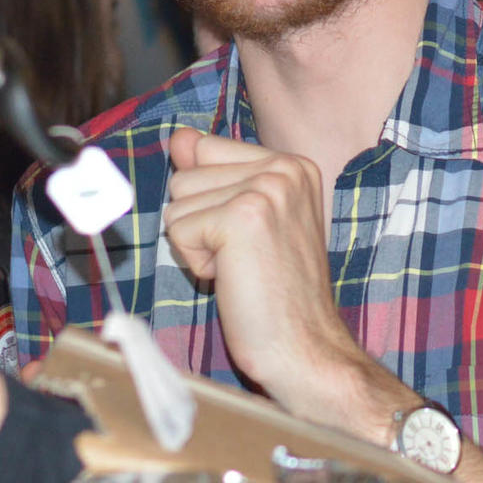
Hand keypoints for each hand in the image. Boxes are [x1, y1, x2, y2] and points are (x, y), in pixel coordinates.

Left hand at [162, 127, 389, 422]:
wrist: (304, 345)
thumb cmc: (277, 293)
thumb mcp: (248, 221)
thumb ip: (214, 174)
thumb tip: (179, 137)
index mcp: (293, 165)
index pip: (205, 150)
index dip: (208, 202)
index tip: (247, 237)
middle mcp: (285, 168)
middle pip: (186, 175)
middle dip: (200, 223)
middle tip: (245, 258)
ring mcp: (267, 189)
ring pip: (177, 202)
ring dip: (197, 244)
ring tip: (240, 267)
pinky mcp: (243, 217)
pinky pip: (178, 230)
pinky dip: (196, 263)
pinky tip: (233, 278)